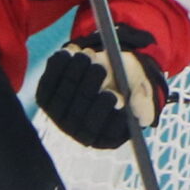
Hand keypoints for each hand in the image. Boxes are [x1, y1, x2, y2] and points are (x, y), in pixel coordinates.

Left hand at [37, 28, 170, 148]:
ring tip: (88, 54)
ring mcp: (61, 119)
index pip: (105, 133)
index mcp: (108, 138)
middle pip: (79, 117)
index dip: (109, 115)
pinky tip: (69, 52)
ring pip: (62, 99)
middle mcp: (81, 134)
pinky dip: (58, 67)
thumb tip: (138, 114)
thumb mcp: (142, 91)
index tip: (117, 95)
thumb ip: (143, 102)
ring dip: (74, 74)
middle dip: (89, 89)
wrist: (109, 71)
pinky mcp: (46, 101)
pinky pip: (48, 85)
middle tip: (100, 67)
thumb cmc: (130, 85)